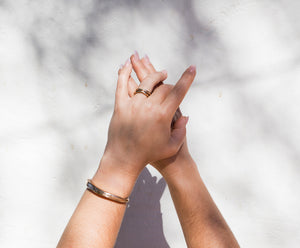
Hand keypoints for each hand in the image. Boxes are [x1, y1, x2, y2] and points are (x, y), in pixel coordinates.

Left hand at [102, 55, 195, 179]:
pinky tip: (126, 64)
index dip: (186, 79)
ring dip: (154, 75)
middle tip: (171, 86)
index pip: (178, 92)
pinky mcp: (120, 106)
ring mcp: (132, 105)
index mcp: (162, 116)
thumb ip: (181, 131)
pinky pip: (121, 85)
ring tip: (161, 74)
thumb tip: (185, 116)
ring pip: (145, 82)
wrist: (124, 159)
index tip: (192, 68)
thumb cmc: (150, 155)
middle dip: (169, 84)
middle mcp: (148, 107)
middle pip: (162, 86)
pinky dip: (124, 73)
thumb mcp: (172, 146)